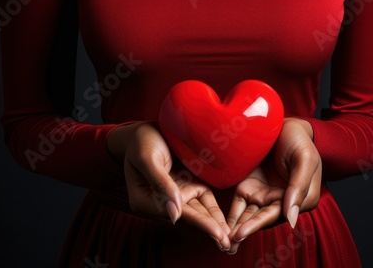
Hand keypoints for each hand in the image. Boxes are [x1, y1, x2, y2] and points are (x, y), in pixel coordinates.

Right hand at [107, 122, 230, 250]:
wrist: (147, 128)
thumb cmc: (141, 141)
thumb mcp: (147, 158)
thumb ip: (160, 183)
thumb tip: (175, 213)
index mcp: (145, 200)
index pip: (176, 214)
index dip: (197, 223)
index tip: (215, 231)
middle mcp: (162, 202)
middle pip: (189, 217)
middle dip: (209, 231)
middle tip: (227, 243)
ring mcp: (177, 195)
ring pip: (199, 212)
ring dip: (214, 226)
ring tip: (231, 238)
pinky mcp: (189, 186)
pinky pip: (204, 201)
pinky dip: (215, 212)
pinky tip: (229, 223)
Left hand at [226, 118, 321, 253]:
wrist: (283, 124)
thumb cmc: (299, 142)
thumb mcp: (305, 160)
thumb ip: (298, 188)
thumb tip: (292, 220)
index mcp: (297, 199)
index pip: (275, 215)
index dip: (257, 225)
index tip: (241, 233)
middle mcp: (278, 201)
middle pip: (259, 220)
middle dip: (242, 233)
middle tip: (226, 244)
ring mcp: (262, 195)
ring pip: (247, 216)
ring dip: (234, 229)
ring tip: (220, 241)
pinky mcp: (247, 186)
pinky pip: (237, 205)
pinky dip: (229, 217)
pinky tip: (218, 226)